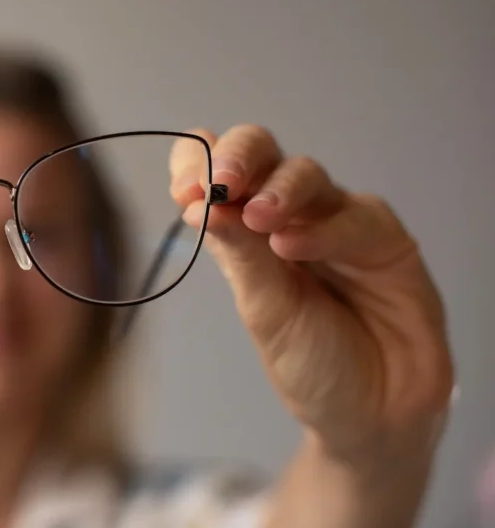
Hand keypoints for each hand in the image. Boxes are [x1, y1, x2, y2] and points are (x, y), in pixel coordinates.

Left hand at [170, 125, 453, 464]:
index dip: (196, 164)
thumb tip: (195, 203)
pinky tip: (295, 246)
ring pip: (305, 174)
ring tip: (257, 216)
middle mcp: (287, 214)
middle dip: (237, 157)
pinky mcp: (382, 237)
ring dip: (277, 189)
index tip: (183, 190)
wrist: (373, 413)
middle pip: (260, 152)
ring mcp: (335, 220)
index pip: (213, 170)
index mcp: (243, 227)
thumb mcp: (262, 309)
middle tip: (221, 182)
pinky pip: (353, 215)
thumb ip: (238, 253)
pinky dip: (322, 228)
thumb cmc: (310, 361)